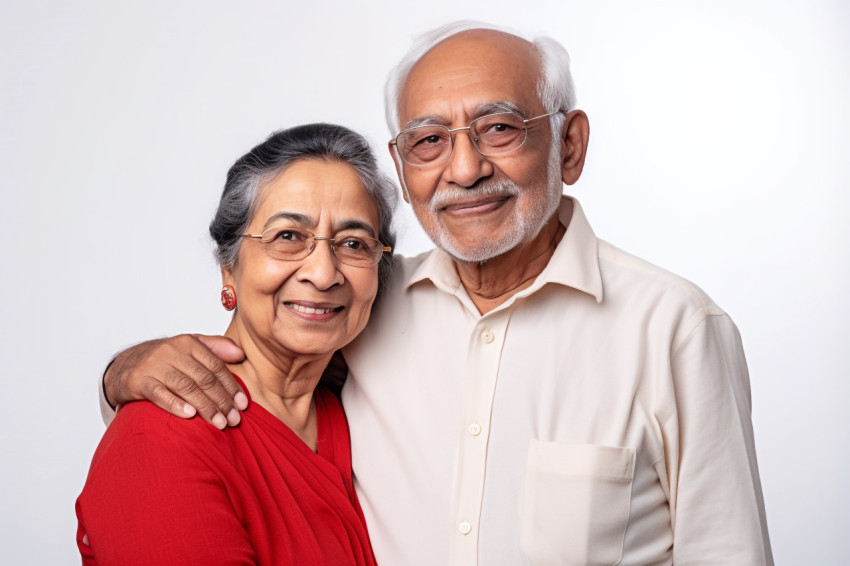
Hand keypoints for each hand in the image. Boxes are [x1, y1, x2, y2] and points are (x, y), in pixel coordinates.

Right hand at [104, 334, 247, 428]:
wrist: (125, 365)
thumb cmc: (165, 359)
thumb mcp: (190, 347)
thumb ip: (216, 347)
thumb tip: (241, 353)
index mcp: (189, 343)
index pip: (216, 367)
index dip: (231, 387)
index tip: (243, 405)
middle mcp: (172, 352)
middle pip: (204, 379)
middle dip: (222, 401)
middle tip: (234, 419)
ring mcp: (155, 366)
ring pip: (186, 387)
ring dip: (206, 407)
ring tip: (219, 423)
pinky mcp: (139, 381)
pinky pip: (159, 394)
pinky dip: (175, 404)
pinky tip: (190, 415)